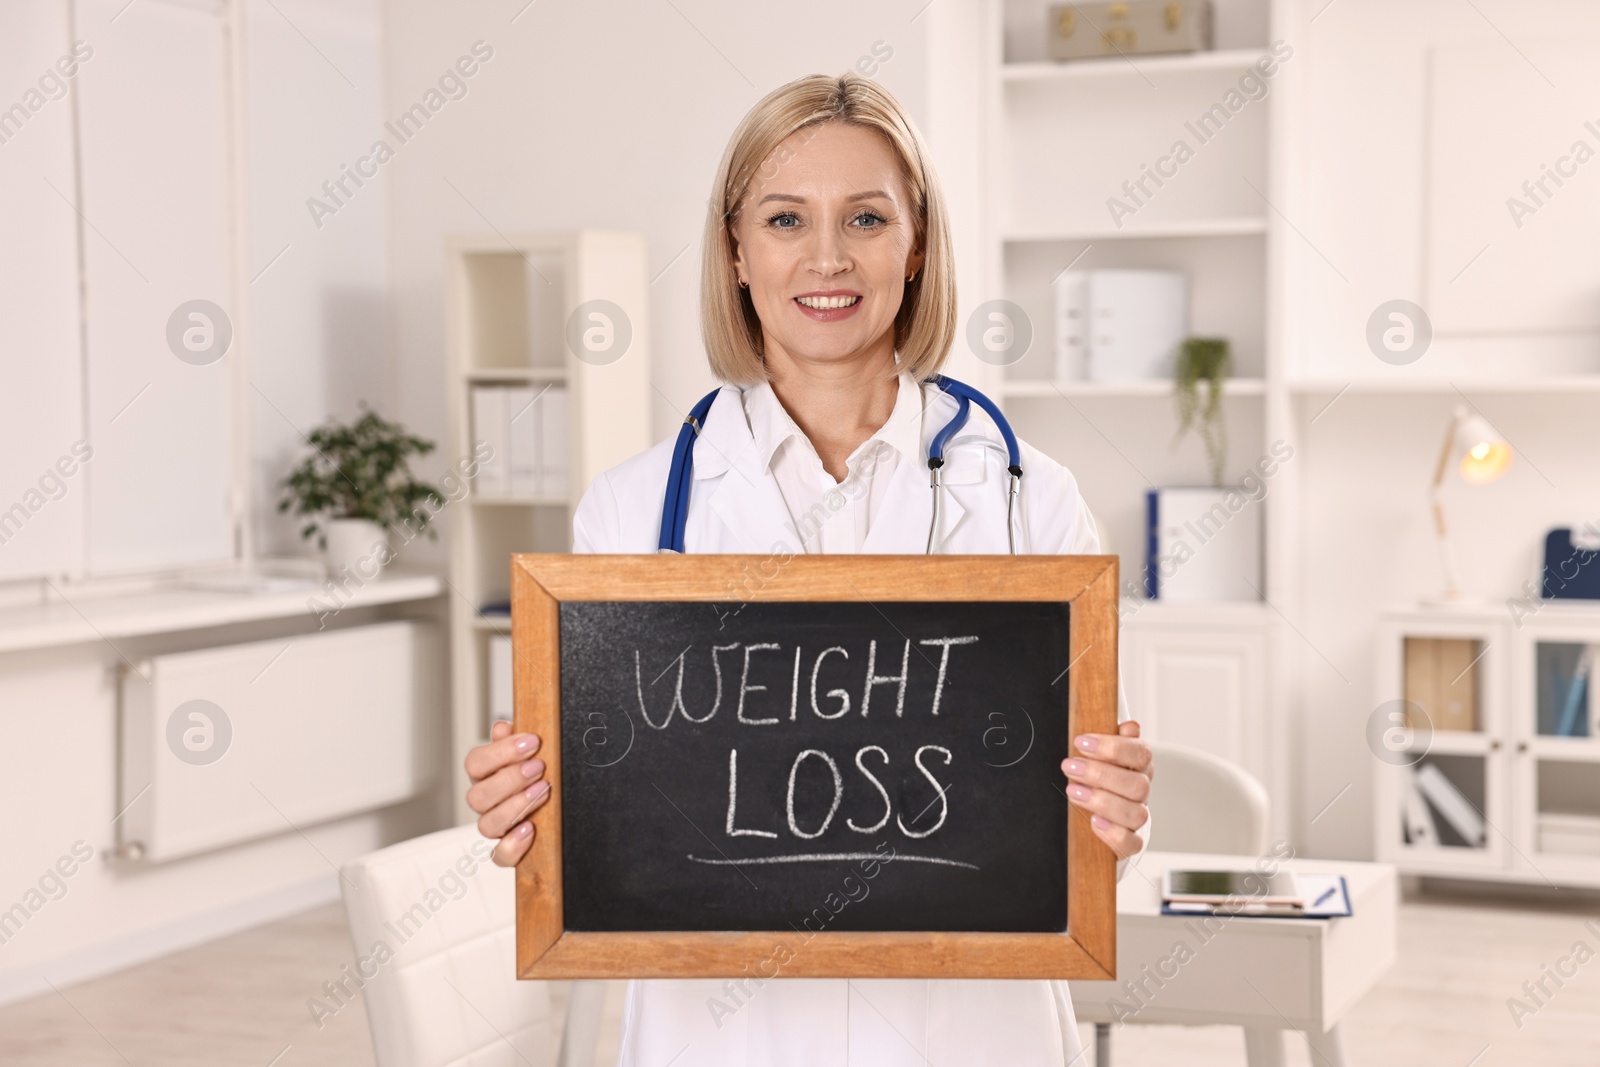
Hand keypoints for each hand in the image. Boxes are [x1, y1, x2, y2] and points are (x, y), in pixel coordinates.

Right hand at [465, 719, 550, 866]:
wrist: (562, 802)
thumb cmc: (542, 772)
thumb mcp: (532, 752)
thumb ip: (516, 740)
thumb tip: (501, 728)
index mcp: (486, 776)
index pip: (475, 763)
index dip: (501, 752)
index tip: (532, 741)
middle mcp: (487, 802)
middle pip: (477, 796)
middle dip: (510, 779)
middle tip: (538, 767)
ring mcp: (497, 826)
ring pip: (486, 825)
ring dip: (514, 807)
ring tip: (542, 791)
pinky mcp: (509, 850)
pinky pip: (500, 856)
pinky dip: (512, 845)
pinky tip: (530, 829)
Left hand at [1062, 720, 1151, 858]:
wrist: (1094, 810)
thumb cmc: (1097, 775)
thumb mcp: (1098, 752)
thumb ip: (1111, 738)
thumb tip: (1130, 726)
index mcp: (1138, 765)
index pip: (1140, 753)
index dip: (1113, 747)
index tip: (1082, 742)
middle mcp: (1141, 791)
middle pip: (1137, 785)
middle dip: (1100, 774)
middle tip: (1070, 766)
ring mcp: (1136, 816)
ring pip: (1135, 814)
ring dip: (1102, 801)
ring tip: (1073, 791)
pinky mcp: (1129, 841)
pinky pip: (1130, 843)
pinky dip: (1113, 833)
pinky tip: (1093, 821)